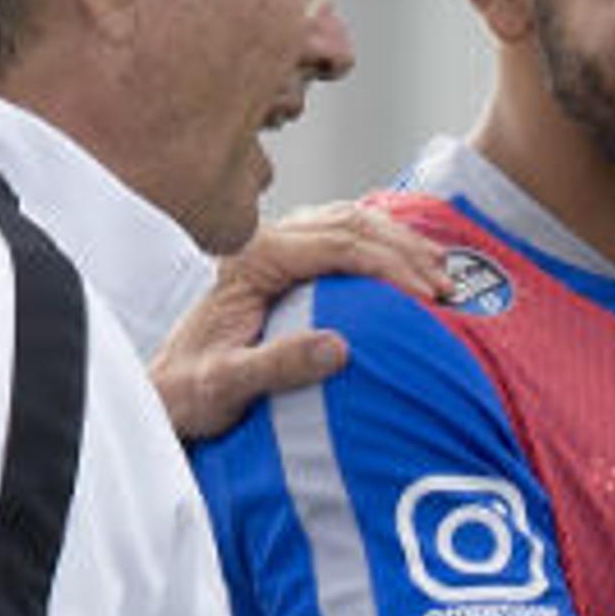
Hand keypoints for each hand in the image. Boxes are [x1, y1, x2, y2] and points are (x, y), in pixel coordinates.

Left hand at [150, 201, 450, 442]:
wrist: (168, 393)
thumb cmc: (191, 393)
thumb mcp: (227, 385)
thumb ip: (278, 365)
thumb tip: (339, 346)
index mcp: (252, 259)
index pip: (336, 245)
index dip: (388, 266)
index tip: (427, 295)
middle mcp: (264, 242)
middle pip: (350, 224)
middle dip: (406, 252)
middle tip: (447, 287)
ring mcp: (276, 248)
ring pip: (350, 222)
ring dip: (400, 244)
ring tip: (442, 273)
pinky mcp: (285, 263)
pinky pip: (342, 237)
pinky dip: (382, 246)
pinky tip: (410, 264)